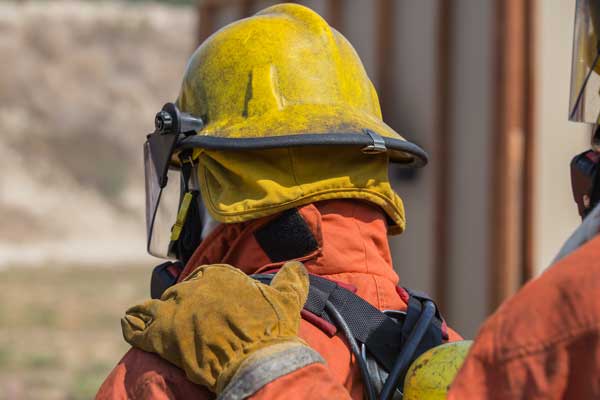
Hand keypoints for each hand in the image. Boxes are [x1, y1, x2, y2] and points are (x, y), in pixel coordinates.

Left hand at [121, 262, 309, 393]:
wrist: (256, 357)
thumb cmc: (272, 328)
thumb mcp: (287, 299)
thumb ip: (290, 280)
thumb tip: (297, 267)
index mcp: (221, 276)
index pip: (205, 277)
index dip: (202, 289)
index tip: (203, 298)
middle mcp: (194, 288)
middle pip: (179, 292)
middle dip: (178, 303)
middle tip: (182, 317)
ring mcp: (175, 310)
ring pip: (155, 306)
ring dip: (151, 312)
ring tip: (144, 315)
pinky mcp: (161, 335)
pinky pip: (138, 328)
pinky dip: (132, 327)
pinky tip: (128, 325)